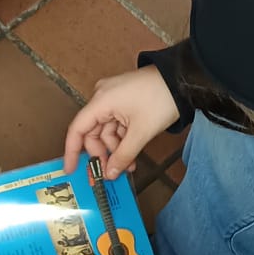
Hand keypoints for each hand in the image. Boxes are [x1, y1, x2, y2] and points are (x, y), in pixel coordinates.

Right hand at [63, 66, 179, 177]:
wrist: (183, 81)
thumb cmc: (161, 98)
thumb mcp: (141, 132)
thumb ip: (123, 155)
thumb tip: (110, 173)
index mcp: (101, 101)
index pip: (77, 129)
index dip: (72, 151)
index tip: (70, 170)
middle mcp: (102, 98)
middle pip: (93, 132)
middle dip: (102, 154)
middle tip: (111, 174)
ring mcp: (114, 98)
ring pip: (107, 131)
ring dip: (116, 149)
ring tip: (129, 166)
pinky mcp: (125, 101)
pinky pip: (117, 124)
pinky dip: (123, 140)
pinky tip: (131, 154)